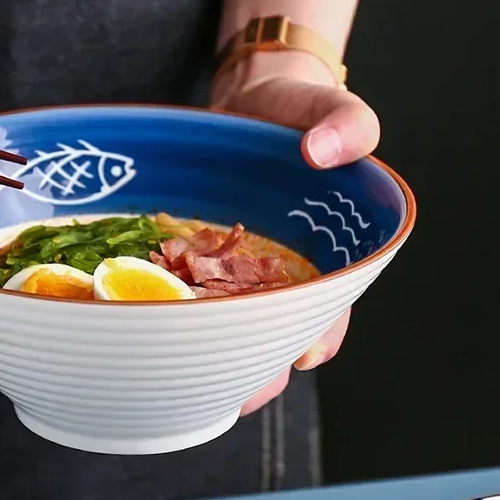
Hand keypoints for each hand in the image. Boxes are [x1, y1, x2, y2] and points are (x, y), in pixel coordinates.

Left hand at [210, 49, 379, 415]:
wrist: (251, 104)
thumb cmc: (299, 116)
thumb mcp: (333, 112)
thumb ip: (346, 126)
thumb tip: (323, 152)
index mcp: (323, 256)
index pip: (329, 307)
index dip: (320, 334)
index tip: (303, 355)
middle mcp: (277, 274)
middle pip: (273, 333)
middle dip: (257, 367)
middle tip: (234, 395)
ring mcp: (233, 271)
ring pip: (227, 326)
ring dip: (211, 357)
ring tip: (185, 384)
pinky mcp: (196, 259)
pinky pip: (187, 293)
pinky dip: (175, 317)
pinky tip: (152, 336)